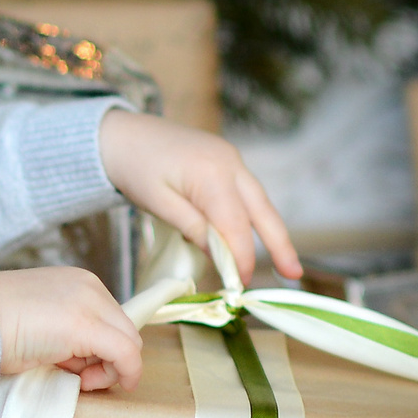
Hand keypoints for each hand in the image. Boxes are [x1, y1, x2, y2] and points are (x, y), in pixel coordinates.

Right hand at [0, 267, 142, 391]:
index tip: (81, 369)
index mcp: (77, 283)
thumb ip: (67, 334)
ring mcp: (89, 303)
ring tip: (73, 377)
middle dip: (109, 360)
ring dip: (109, 368)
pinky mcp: (87, 325)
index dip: (102, 350)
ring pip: (128, 342)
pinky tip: (96, 384)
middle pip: (123, 330)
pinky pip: (125, 353)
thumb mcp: (40, 325)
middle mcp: (89, 287)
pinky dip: (124, 373)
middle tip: (81, 379)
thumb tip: (83, 359)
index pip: (110, 320)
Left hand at [98, 111, 301, 282]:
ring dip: (272, 231)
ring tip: (286, 262)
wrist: (123, 132)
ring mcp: (232, 159)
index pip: (236, 225)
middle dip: (280, 244)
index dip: (241, 257)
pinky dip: (253, 217)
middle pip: (263, 210)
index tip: (240, 285)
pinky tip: (255, 236)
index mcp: (212, 174)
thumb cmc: (134, 167)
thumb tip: (220, 255)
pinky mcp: (226, 160)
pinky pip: (247, 193)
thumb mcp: (158, 203)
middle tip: (294, 274)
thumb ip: (193, 227)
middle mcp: (230, 163)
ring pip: (259, 201)